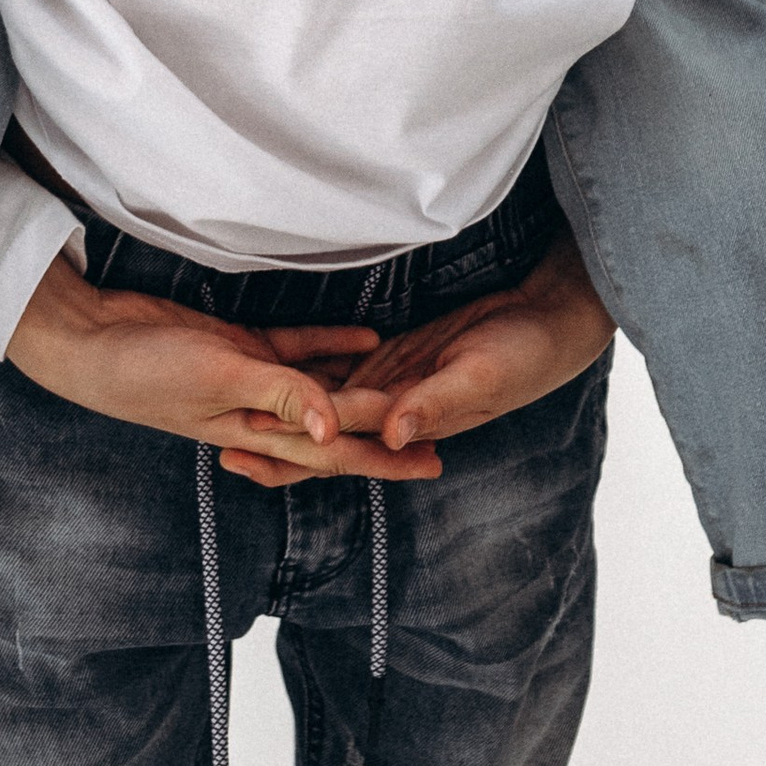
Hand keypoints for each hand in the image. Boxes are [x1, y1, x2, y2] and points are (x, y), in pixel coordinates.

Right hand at [6, 260, 443, 481]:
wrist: (92, 341)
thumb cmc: (145, 369)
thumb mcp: (218, 378)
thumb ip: (278, 394)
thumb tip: (335, 425)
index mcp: (257, 430)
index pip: (335, 451)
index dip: (385, 458)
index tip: (432, 463)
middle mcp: (260, 413)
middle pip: (338, 429)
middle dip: (388, 438)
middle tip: (440, 440)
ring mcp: (251, 381)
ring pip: (322, 392)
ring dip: (365, 393)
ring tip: (416, 391)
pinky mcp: (238, 347)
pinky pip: (296, 350)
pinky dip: (330, 346)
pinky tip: (367, 337)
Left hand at [219, 242, 614, 489]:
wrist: (546, 322)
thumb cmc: (523, 356)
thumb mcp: (479, 376)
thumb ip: (434, 402)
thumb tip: (390, 432)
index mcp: (412, 426)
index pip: (342, 439)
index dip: (295, 443)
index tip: (249, 441)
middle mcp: (396, 414)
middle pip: (323, 430)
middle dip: (275, 436)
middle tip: (219, 437)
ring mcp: (394, 386)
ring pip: (328, 404)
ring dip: (287, 408)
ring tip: (234, 404)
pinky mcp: (398, 359)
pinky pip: (347, 370)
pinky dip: (315, 372)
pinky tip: (280, 365)